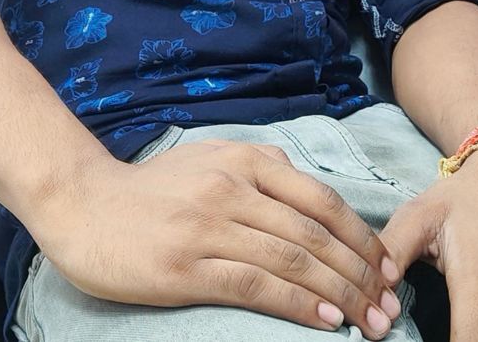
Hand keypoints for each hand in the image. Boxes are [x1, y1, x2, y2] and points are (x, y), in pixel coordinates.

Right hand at [34, 139, 400, 338]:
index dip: (361, 235)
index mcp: (244, 159)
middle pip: (315, 232)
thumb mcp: (210, 156)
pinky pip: (257, 285)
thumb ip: (257, 165)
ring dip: (342, 293)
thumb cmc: (154, 186)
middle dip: (362, 272)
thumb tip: (305, 187)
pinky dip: (299, 304)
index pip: (321, 198)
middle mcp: (233, 188)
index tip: (385, 266)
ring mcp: (210, 226)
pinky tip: (327, 320)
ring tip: (371, 321)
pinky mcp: (187, 266)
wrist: (86, 204)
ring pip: (294, 259)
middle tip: (391, 305)